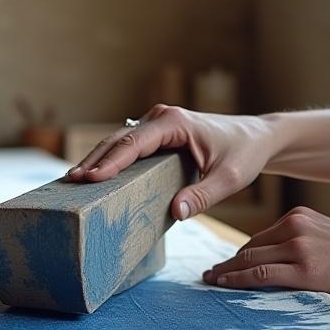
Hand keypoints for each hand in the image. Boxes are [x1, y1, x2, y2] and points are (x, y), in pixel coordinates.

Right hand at [67, 105, 275, 219]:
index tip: (92, 178)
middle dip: (95, 159)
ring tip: (75, 179)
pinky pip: (128, 145)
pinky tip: (95, 174)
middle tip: (72, 181)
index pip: (135, 143)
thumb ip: (203, 195)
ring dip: (98, 158)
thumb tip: (176, 212)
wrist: (257, 137)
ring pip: (119, 140)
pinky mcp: (157, 133)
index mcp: (175, 123)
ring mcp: (157, 122)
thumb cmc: (245, 154)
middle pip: (119, 139)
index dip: (112, 161)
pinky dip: (110, 158)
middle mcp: (162, 117)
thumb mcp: (230, 179)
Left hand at [203, 206, 329, 296]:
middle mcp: (294, 227)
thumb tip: (277, 258)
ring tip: (211, 282)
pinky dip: (237, 280)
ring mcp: (299, 248)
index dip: (238, 254)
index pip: (259, 238)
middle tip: (209, 274)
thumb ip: (302, 241)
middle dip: (226, 263)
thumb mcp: (328, 235)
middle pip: (249, 248)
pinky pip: (260, 275)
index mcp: (299, 217)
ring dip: (225, 272)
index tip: (223, 265)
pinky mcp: (305, 270)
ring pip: (249, 260)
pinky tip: (224, 285)